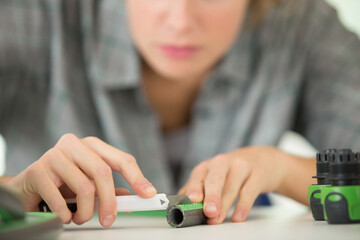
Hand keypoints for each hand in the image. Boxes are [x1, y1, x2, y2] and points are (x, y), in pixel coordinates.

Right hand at [6, 134, 156, 226]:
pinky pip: (60, 198)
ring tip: (81, 217)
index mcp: (92, 146)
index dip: (137, 177)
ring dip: (86, 211)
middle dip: (109, 202)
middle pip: (103, 172)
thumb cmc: (62, 182)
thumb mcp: (89, 184)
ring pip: (84, 187)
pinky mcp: (38, 169)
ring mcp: (55, 154)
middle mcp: (75, 145)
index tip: (148, 194)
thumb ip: (110, 190)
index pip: (121, 159)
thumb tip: (131, 199)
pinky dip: (66, 214)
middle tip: (109, 219)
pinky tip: (65, 215)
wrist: (26, 185)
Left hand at [178, 146, 289, 223]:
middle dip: (211, 196)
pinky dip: (243, 206)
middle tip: (208, 211)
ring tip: (217, 219)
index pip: (198, 175)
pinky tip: (238, 217)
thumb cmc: (231, 172)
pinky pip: (250, 191)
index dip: (194, 187)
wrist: (262, 160)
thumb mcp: (213, 176)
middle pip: (215, 179)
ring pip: (231, 187)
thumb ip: (198, 189)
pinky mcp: (258, 175)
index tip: (191, 199)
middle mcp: (223, 163)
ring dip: (224, 205)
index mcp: (208, 166)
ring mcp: (241, 167)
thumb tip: (179, 204)